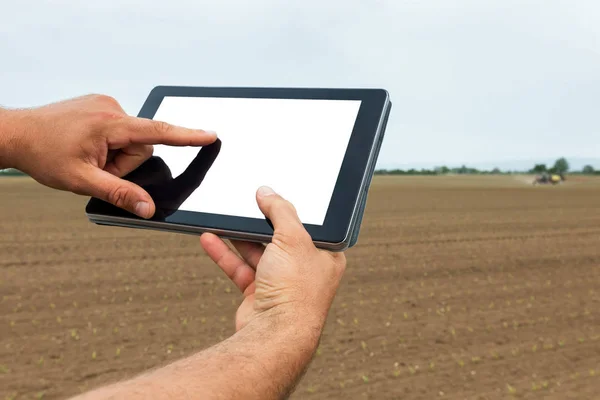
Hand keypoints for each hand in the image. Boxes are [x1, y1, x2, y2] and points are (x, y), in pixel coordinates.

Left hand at [2, 94, 215, 217]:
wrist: (16, 134)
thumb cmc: (43, 153)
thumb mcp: (81, 181)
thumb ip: (119, 193)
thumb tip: (147, 208)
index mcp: (109, 124)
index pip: (157, 132)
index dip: (187, 136)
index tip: (210, 135)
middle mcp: (111, 108)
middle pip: (142, 144)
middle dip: (125, 162)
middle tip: (98, 168)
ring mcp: (104, 104)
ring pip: (131, 139)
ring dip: (116, 154)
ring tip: (89, 157)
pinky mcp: (100, 105)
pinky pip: (120, 130)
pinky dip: (110, 143)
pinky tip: (88, 146)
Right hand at [200, 186, 345, 332]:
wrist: (274, 335)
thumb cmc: (296, 292)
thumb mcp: (293, 238)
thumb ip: (281, 211)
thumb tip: (268, 192)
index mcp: (325, 256)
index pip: (309, 226)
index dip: (291, 211)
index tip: (273, 197)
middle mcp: (304, 270)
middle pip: (280, 237)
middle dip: (261, 222)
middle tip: (246, 205)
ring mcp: (281, 283)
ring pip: (257, 252)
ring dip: (239, 236)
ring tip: (223, 218)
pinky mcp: (259, 294)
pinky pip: (240, 267)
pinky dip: (225, 254)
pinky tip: (211, 238)